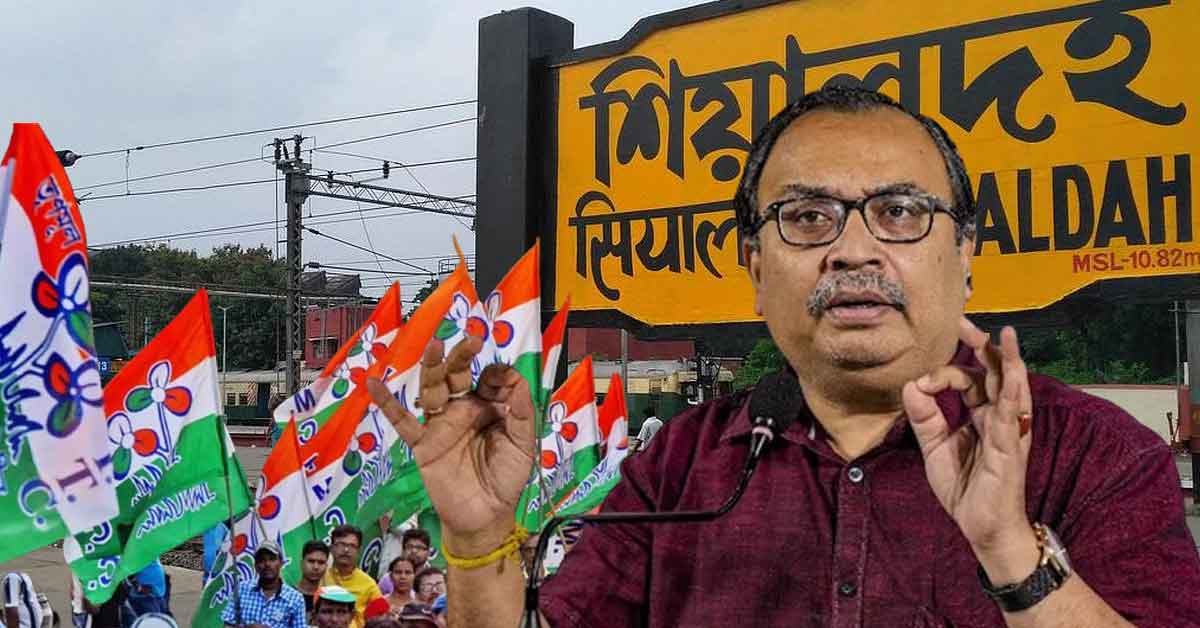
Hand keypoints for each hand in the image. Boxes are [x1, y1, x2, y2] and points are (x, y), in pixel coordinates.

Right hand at [367, 336, 535, 554]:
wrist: (486, 516)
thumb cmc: (506, 478)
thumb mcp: (523, 446)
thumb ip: (522, 414)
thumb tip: (517, 380)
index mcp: (490, 406)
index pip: (490, 378)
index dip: (498, 374)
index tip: (505, 380)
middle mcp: (464, 409)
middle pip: (459, 374)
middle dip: (463, 356)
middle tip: (472, 340)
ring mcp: (441, 424)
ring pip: (433, 389)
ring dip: (432, 366)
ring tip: (433, 345)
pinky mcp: (423, 443)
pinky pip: (402, 421)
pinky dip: (386, 403)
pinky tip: (373, 383)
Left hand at [902, 317, 1038, 582]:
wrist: (983, 527)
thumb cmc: (966, 487)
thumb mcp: (935, 447)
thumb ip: (924, 416)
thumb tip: (911, 384)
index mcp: (983, 414)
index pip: (968, 378)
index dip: (944, 373)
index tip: (922, 382)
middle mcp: (999, 417)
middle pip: (995, 372)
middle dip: (983, 345)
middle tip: (966, 320)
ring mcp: (1009, 431)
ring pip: (1011, 387)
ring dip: (1009, 360)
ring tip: (1006, 334)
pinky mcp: (1010, 448)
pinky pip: (1012, 416)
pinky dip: (1013, 393)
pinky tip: (1012, 375)